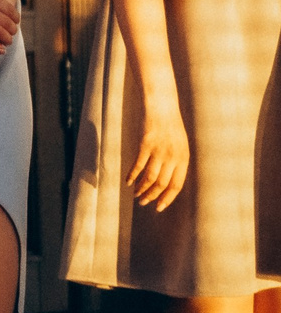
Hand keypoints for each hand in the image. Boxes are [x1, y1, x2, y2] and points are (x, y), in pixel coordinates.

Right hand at [126, 82, 190, 211]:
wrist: (162, 105)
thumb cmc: (171, 126)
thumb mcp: (180, 145)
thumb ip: (176, 161)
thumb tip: (168, 180)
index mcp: (184, 158)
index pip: (176, 185)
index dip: (167, 198)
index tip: (159, 207)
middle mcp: (173, 157)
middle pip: (162, 184)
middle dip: (152, 196)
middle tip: (143, 203)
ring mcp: (159, 150)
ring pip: (150, 177)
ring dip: (142, 188)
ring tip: (136, 195)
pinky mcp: (146, 144)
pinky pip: (138, 164)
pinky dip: (133, 175)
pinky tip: (128, 181)